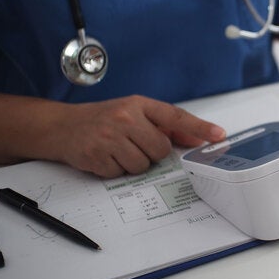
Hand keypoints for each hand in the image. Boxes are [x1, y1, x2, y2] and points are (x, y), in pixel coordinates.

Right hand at [54, 95, 225, 177]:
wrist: (61, 126)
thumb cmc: (102, 119)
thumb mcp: (133, 113)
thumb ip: (164, 125)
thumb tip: (195, 138)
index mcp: (138, 104)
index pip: (176, 116)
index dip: (199, 127)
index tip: (218, 135)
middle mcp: (125, 118)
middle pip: (160, 149)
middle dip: (151, 153)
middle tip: (133, 144)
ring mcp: (109, 137)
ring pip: (142, 165)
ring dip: (133, 163)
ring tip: (117, 150)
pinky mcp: (96, 156)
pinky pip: (121, 174)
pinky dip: (115, 170)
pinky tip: (105, 157)